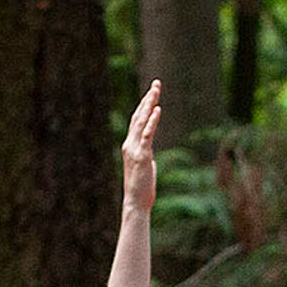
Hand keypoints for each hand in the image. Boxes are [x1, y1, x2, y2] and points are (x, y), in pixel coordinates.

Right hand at [119, 82, 161, 214]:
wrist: (136, 202)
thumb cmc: (142, 188)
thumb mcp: (145, 168)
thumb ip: (146, 158)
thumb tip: (150, 156)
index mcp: (130, 146)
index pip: (137, 121)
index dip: (144, 105)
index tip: (152, 92)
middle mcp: (129, 144)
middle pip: (138, 116)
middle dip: (148, 98)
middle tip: (156, 83)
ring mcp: (134, 149)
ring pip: (141, 121)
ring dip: (149, 104)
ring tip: (156, 90)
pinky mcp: (142, 155)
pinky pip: (147, 135)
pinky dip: (152, 121)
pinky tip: (157, 109)